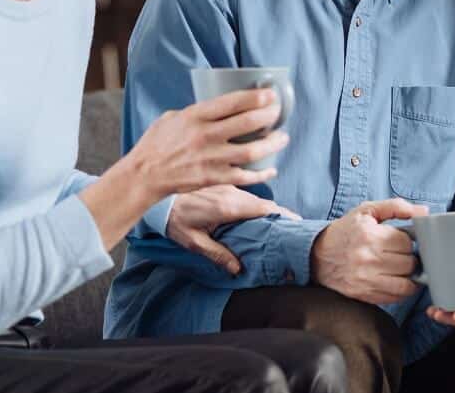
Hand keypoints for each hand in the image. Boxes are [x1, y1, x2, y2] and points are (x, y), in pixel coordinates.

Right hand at [131, 89, 289, 196]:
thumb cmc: (156, 144)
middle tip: (278, 113)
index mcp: (195, 116)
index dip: (255, 97)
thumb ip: (197, 112)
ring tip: (282, 138)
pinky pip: (243, 176)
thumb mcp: (173, 117)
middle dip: (268, 116)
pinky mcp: (212, 178)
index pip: (232, 102)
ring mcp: (210, 158)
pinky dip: (260, 174)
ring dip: (271, 144)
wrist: (144, 175)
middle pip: (246, 123)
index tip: (270, 95)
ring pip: (251, 151)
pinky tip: (271, 169)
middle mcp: (205, 136)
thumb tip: (220, 108)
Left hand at [167, 185, 300, 273]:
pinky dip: (254, 202)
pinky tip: (255, 212)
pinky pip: (244, 193)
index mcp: (228, 208)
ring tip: (277, 222)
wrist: (158, 198)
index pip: (265, 209)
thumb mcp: (195, 242)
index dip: (283, 216)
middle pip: (264, 203)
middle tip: (292, 227)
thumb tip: (238, 268)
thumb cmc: (175, 221)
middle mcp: (232, 193)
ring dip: (266, 208)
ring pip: (255, 197)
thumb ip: (218, 254)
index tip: (296, 224)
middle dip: (279, 214)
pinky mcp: (221, 185)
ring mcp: (227, 187)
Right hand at [310, 198, 428, 304]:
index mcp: (369, 235)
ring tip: (400, 268)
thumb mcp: (366, 211)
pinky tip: (396, 279)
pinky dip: (402, 289)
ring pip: (406, 282)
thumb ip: (395, 207)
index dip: (407, 240)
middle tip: (400, 254)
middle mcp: (367, 258)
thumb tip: (423, 211)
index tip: (400, 240)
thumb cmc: (345, 231)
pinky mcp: (365, 295)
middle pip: (409, 262)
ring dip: (408, 275)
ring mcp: (366, 279)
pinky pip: (396, 297)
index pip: (406, 242)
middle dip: (409, 257)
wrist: (316, 256)